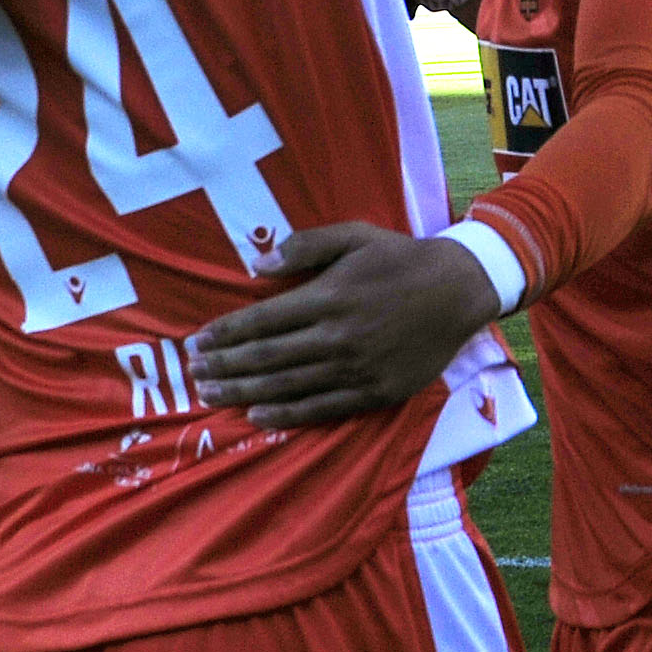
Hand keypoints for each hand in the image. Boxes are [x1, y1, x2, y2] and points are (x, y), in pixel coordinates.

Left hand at [188, 222, 500, 429]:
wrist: (458, 290)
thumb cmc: (400, 258)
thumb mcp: (354, 235)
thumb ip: (305, 246)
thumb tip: (257, 266)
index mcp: (328, 296)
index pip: (263, 320)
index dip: (225, 333)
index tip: (196, 342)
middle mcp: (337, 335)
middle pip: (267, 356)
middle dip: (225, 366)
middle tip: (193, 374)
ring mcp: (355, 368)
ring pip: (288, 385)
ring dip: (244, 392)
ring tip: (212, 396)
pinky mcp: (374, 392)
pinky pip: (322, 408)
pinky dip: (287, 414)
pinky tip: (257, 416)